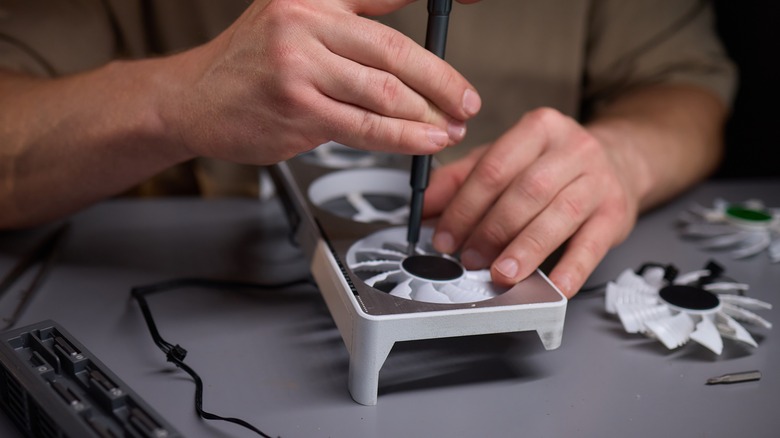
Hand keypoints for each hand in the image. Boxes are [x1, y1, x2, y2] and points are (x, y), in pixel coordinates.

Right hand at [158, 0, 480, 164]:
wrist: (192, 99)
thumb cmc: (249, 65)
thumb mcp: (293, 22)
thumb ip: (349, 28)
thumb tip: (414, 58)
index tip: (477, 2)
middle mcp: (305, 22)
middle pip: (395, 50)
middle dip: (442, 80)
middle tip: (466, 99)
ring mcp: (299, 66)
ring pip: (384, 92)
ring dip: (427, 114)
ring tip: (450, 126)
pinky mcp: (298, 110)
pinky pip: (364, 127)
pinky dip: (402, 137)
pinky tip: (424, 140)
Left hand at [423, 107, 641, 297]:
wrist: (619, 161)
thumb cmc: (552, 164)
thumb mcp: (505, 159)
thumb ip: (461, 179)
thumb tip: (424, 206)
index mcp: (540, 128)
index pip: (494, 167)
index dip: (464, 207)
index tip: (445, 236)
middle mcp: (573, 149)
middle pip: (526, 191)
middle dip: (492, 230)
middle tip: (469, 258)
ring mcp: (599, 181)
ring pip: (558, 216)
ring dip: (525, 249)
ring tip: (501, 273)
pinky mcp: (616, 214)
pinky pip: (592, 245)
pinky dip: (571, 269)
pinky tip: (553, 286)